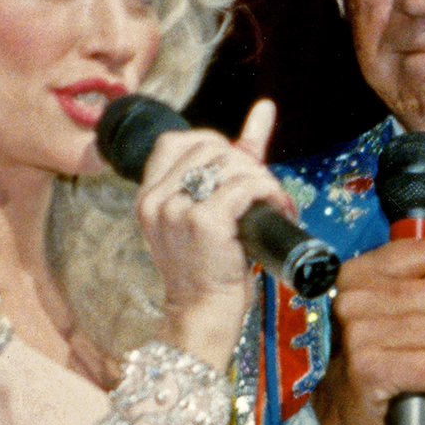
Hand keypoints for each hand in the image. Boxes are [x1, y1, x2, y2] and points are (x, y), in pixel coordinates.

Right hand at [136, 100, 292, 369]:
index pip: (176, 140)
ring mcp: (176, 210)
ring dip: (262, 180)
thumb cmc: (210, 268)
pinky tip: (275, 210)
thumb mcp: (210, 211)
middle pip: (209, 146)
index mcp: (148, 195)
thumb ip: (236, 159)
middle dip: (245, 163)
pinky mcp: (204, 222)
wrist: (202, 317)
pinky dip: (269, 193)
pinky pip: (245, 186)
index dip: (214, 145)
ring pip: (231, 164)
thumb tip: (265, 108)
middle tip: (263, 192)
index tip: (235, 170)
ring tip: (274, 205)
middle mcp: (156, 199)